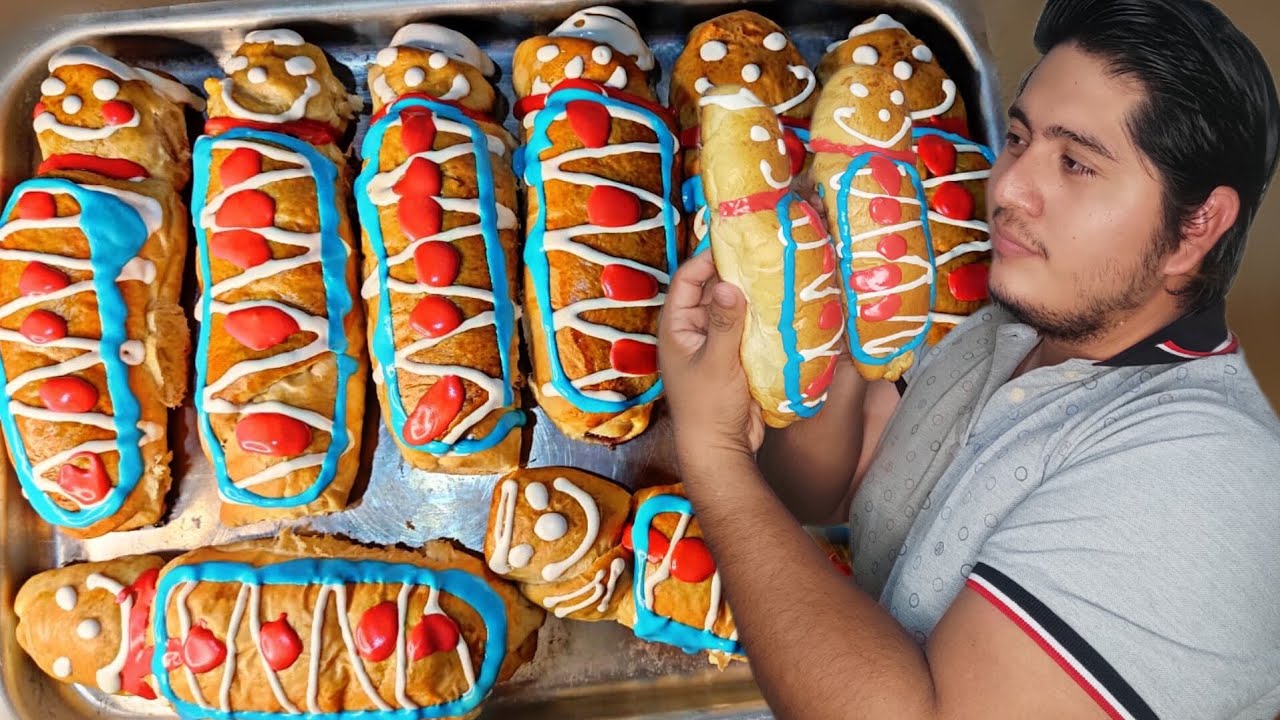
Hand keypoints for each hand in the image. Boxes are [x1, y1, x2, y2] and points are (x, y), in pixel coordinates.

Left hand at [657, 251, 764, 462]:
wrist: (721, 449)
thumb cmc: (709, 408)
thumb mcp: (717, 362)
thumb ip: (723, 323)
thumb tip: (728, 285)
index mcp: (677, 328)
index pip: (687, 280)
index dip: (706, 258)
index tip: (734, 241)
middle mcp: (693, 331)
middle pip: (712, 291)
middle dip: (734, 274)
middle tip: (764, 252)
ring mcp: (714, 344)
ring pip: (732, 310)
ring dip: (751, 296)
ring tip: (778, 272)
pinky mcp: (734, 358)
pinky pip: (747, 330)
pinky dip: (761, 318)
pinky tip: (783, 305)